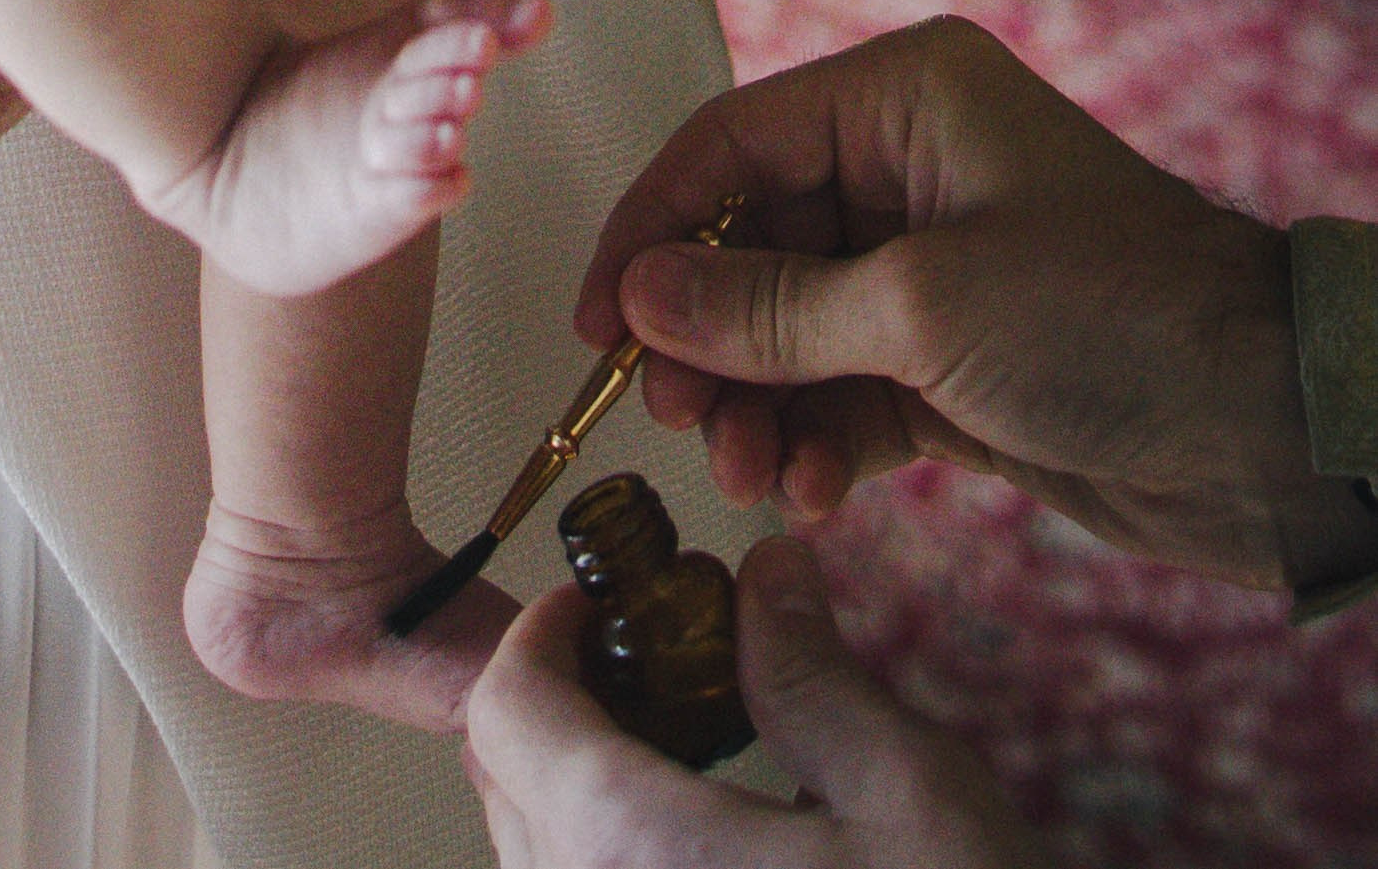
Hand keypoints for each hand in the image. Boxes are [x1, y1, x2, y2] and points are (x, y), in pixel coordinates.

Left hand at [465, 545, 1048, 866]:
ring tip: (702, 754)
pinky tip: (724, 851)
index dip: (543, 635)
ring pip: (543, 868)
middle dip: (566, 706)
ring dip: (590, 793)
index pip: (505, 712)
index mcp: (631, 854)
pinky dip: (623, 864)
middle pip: (510, 790)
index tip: (606, 601)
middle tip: (661, 662)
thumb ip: (810, 676)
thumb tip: (767, 574)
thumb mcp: (909, 795)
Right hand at [579, 19, 1371, 594]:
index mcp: (905, 97)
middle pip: (750, 241)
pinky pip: (841, 388)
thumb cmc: (1114, 320)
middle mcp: (908, 167)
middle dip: (707, 336)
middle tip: (676, 415)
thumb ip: (770, 307)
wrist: (1268, 433)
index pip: (732, 143)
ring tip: (749, 473)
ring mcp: (929, 266)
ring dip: (755, 403)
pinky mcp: (950, 359)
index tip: (598, 319)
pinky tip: (809, 491)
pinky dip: (814, 439)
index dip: (652, 228)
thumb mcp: (921, 308)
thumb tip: (643, 299)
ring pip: (788, 326)